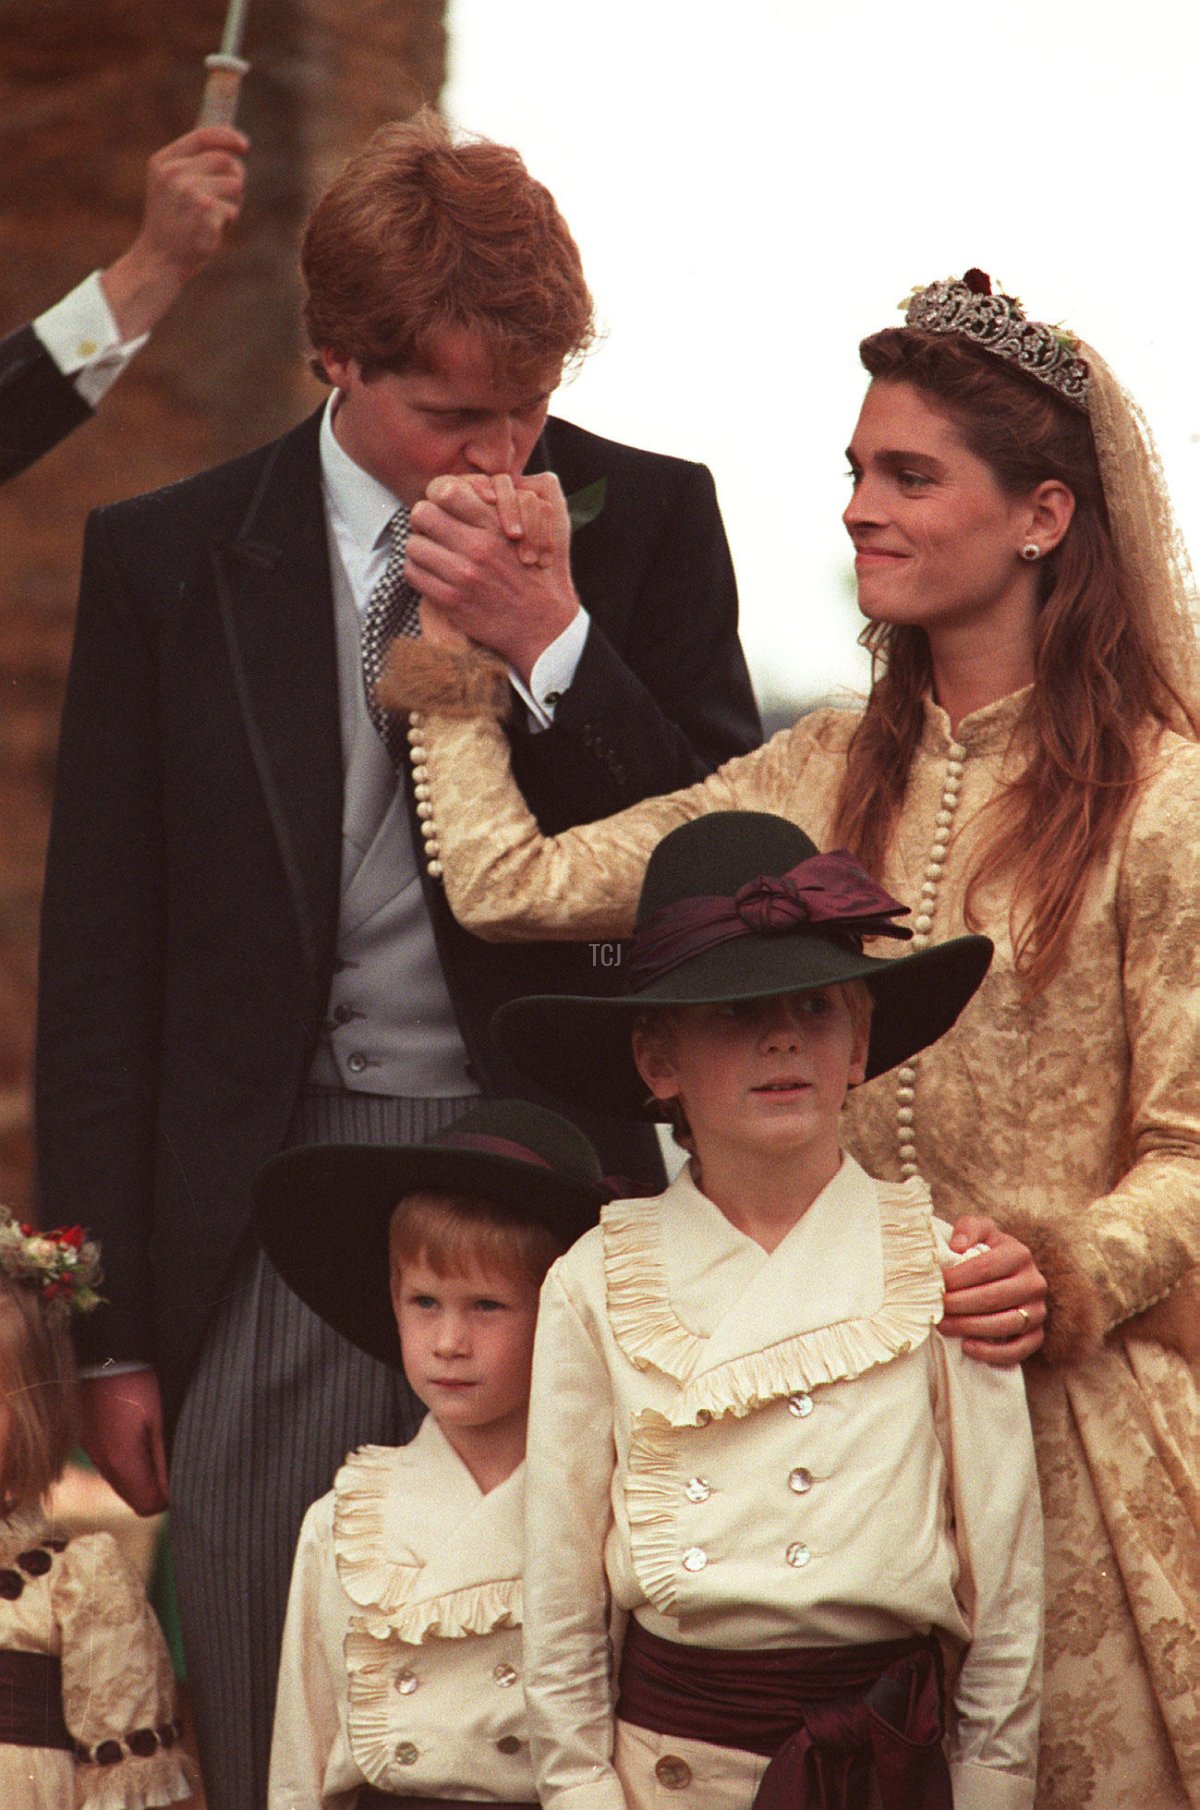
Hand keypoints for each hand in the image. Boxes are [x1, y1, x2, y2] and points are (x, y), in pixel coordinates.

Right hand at [78, 1368, 168, 1514]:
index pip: (147, 1506)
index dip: (169, 1497)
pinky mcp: (87, 1435)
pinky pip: (109, 1461)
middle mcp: (101, 1460)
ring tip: (157, 1439)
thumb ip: (166, 1460)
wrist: (106, 1349)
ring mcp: (91, 1448)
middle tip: (173, 1455)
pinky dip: (126, 1457)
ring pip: (121, 1479)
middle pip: (133, 1496)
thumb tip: (173, 1494)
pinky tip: (138, 1430)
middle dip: (155, 1486)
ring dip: (140, 1471)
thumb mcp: (162, 1417)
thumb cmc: (139, 1379)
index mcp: (121, 1460)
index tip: (182, 1473)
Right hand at [100, 126, 247, 340]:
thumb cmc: (171, 223)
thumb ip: (191, 165)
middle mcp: (175, 173)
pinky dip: (228, 221)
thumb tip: (230, 149)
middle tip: (228, 196)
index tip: (244, 145)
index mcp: (163, 162)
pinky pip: (233, 209)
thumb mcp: (170, 186)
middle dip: (235, 178)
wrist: (160, 259)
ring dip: (232, 202)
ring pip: (234, 184)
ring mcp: (189, 192)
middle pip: (226, 160)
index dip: (228, 137)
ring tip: (214, 216)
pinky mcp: (205, 212)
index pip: (203, 136)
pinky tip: (210, 230)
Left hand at [405, 471, 577, 681]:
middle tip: (433, 529)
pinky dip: (418, 571)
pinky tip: (432, 572)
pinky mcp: (451, 601)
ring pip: (414, 545)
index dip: (440, 496)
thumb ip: (525, 498)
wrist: (543, 625)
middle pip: (422, 514)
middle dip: (425, 520)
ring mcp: (463, 575)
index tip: (445, 507)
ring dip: (420, 548)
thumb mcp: (545, 528)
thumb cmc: (542, 575)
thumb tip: (505, 479)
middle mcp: (478, 547)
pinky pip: (413, 574)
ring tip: (433, 553)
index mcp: (497, 524)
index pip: (445, 491)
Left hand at [939, 1215, 1046, 1365]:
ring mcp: (1038, 1310)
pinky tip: (968, 1347)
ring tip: (944, 1327)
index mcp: (1019, 1254)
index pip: (985, 1268)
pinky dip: (993, 1353)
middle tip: (935, 1309)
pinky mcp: (1037, 1334)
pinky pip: (1018, 1349)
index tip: (934, 1285)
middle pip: (993, 1298)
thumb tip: (958, 1245)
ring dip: (970, 1328)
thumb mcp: (978, 1230)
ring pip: (1005, 1324)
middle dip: (959, 1305)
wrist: (1006, 1274)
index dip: (957, 1278)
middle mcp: (1034, 1282)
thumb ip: (968, 1228)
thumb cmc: (985, 1250)